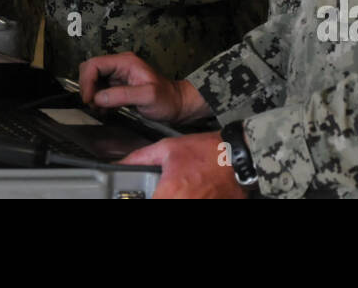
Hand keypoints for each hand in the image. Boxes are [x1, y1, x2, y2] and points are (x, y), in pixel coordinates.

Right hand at [78, 52, 208, 123]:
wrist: (176, 105)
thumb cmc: (166, 99)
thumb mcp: (148, 96)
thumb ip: (123, 95)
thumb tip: (99, 97)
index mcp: (125, 62)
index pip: (95, 64)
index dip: (87, 81)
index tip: (89, 99)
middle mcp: (119, 66)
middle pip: (90, 69)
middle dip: (87, 87)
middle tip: (93, 105)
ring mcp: (117, 75)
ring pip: (92, 79)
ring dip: (92, 95)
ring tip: (100, 109)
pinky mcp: (117, 86)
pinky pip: (99, 89)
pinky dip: (97, 100)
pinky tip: (105, 110)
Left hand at [120, 133, 247, 198]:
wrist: (238, 157)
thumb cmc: (205, 152)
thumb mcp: (167, 148)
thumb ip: (140, 158)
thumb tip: (119, 164)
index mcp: (168, 194)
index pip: (147, 202)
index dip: (140, 198)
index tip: (140, 194)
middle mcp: (182, 205)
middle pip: (161, 203)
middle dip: (159, 197)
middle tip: (161, 190)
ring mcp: (200, 208)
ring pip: (175, 206)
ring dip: (172, 199)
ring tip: (179, 189)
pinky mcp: (214, 209)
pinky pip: (194, 205)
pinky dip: (189, 199)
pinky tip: (191, 192)